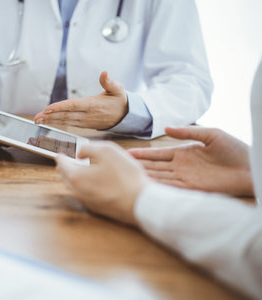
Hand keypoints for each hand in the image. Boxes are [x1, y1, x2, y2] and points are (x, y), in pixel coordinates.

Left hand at [34, 71, 127, 129]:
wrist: (126, 116)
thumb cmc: (120, 101)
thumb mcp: (118, 89)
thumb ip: (109, 82)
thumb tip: (104, 73)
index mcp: (93, 105)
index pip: (73, 106)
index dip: (59, 107)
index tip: (48, 109)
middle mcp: (88, 115)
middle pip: (66, 116)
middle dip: (50, 117)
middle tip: (37, 117)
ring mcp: (85, 121)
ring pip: (66, 121)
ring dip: (51, 121)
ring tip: (39, 120)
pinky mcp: (85, 125)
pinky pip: (69, 124)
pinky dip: (58, 122)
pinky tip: (49, 121)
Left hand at [56, 142, 148, 225]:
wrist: (139, 203)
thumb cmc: (126, 177)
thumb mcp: (108, 151)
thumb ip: (89, 148)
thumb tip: (80, 153)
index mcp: (76, 177)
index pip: (62, 164)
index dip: (61, 156)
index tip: (59, 154)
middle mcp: (77, 191)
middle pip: (65, 177)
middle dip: (65, 168)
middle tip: (67, 161)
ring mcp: (86, 201)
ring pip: (74, 187)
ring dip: (74, 177)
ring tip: (79, 170)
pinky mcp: (96, 208)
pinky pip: (84, 194)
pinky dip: (83, 186)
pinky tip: (93, 182)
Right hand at [128, 126, 253, 196]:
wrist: (250, 167)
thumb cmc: (234, 149)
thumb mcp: (210, 135)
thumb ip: (187, 132)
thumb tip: (166, 129)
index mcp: (184, 153)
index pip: (158, 154)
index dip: (143, 153)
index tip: (126, 152)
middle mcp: (181, 167)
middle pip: (155, 166)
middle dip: (138, 166)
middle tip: (119, 165)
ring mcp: (186, 179)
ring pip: (159, 178)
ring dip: (145, 177)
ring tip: (128, 175)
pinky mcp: (192, 190)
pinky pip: (171, 188)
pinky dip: (158, 186)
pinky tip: (146, 185)